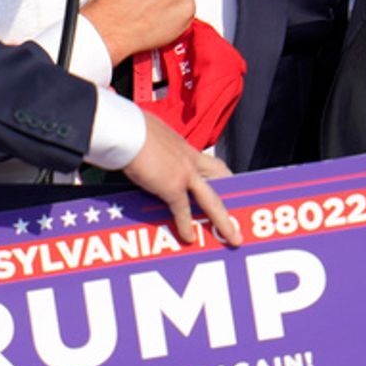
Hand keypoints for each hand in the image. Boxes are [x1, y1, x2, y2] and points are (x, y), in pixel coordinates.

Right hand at [121, 112, 238, 245]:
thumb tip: (146, 151)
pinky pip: (183, 211)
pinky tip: (188, 238)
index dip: (221, 177)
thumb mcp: (152, 133)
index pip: (212, 163)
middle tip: (239, 215)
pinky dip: (186, 226)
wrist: (126, 130)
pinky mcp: (172, 186)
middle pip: (221, 180)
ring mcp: (185, 174)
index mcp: (185, 147)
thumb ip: (156, 146)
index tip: (228, 187)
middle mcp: (190, 159)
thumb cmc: (131, 127)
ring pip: (212, 202)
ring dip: (223, 222)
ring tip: (233, 238)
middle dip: (231, 197)